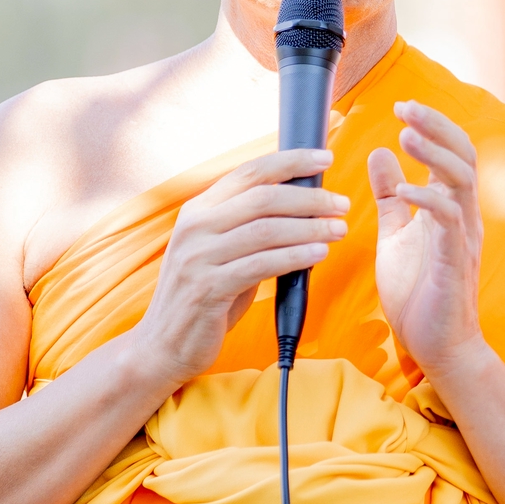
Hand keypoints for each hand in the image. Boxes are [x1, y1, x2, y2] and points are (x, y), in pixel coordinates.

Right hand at [133, 150, 346, 394]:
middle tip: (342, 205)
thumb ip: (251, 229)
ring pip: (265, 229)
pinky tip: (319, 254)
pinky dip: (295, 256)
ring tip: (339, 229)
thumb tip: (304, 207)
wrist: (162, 345)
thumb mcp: (223, 253)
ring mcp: (198, 257)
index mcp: (198, 210)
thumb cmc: (205, 298)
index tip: (324, 158)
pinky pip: (261, 265)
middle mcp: (194, 227)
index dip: (290, 161)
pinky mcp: (207, 288)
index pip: (249, 172)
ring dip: (309, 227)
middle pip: (262, 198)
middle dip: (309, 198)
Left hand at [368, 102, 484, 384]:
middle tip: (406, 107)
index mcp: (449, 207)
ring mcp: (463, 237)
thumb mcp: (396, 235)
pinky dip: (428, 199)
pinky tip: (404, 190)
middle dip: (436, 127)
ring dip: (434, 154)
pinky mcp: (454, 260)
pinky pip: (449, 220)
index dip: (432, 126)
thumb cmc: (418, 292)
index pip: (451, 152)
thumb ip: (390, 197)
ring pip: (461, 180)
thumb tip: (381, 154)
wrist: (437, 346)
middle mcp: (463, 215)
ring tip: (407, 136)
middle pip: (463, 155)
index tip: (402, 107)